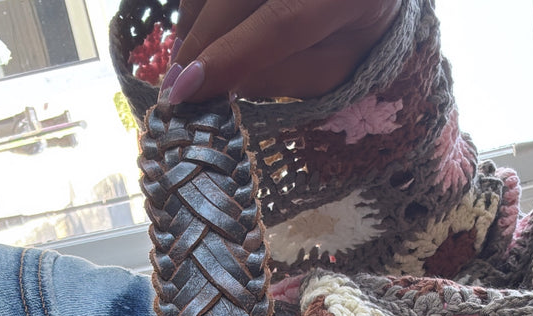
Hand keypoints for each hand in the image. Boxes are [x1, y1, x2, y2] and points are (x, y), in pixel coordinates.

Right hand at [160, 0, 400, 103]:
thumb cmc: (357, 27)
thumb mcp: (339, 64)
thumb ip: (289, 77)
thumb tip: (225, 83)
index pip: (281, 22)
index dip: (228, 57)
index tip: (186, 90)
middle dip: (198, 43)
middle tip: (175, 88)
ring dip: (192, 21)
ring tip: (191, 58)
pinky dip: (198, 3)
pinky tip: (203, 26)